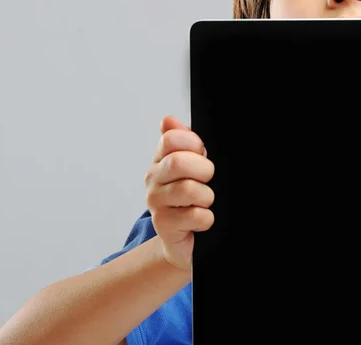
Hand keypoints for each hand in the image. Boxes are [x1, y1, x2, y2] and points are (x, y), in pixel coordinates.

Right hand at [144, 115, 214, 269]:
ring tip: (205, 202)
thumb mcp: (191, 167)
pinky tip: (201, 220)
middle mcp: (153, 179)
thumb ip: (183, 141)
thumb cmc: (190, 199)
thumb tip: (168, 120)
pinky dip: (206, 218)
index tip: (202, 154)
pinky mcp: (164, 225)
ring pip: (189, 190)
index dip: (193, 144)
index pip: (171, 139)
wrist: (183, 240)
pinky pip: (196, 216)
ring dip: (207, 197)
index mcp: (161, 159)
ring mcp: (156, 203)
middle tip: (208, 180)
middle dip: (203, 170)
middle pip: (179, 162)